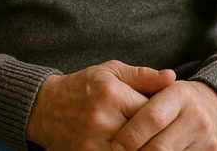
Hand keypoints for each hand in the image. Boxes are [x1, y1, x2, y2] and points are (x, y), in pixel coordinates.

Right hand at [26, 61, 175, 149]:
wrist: (44, 107)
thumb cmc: (83, 87)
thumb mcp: (110, 72)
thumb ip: (142, 76)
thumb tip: (172, 77)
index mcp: (111, 95)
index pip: (152, 111)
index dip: (164, 116)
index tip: (167, 116)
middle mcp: (102, 120)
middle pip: (145, 136)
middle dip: (157, 136)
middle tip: (163, 134)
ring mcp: (94, 143)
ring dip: (144, 147)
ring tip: (148, 141)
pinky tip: (132, 146)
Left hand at [111, 80, 216, 150]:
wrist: (213, 107)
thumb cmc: (174, 96)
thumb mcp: (158, 83)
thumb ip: (140, 79)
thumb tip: (124, 86)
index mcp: (181, 95)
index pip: (152, 118)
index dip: (131, 135)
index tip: (115, 145)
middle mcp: (197, 117)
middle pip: (160, 146)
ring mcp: (206, 139)